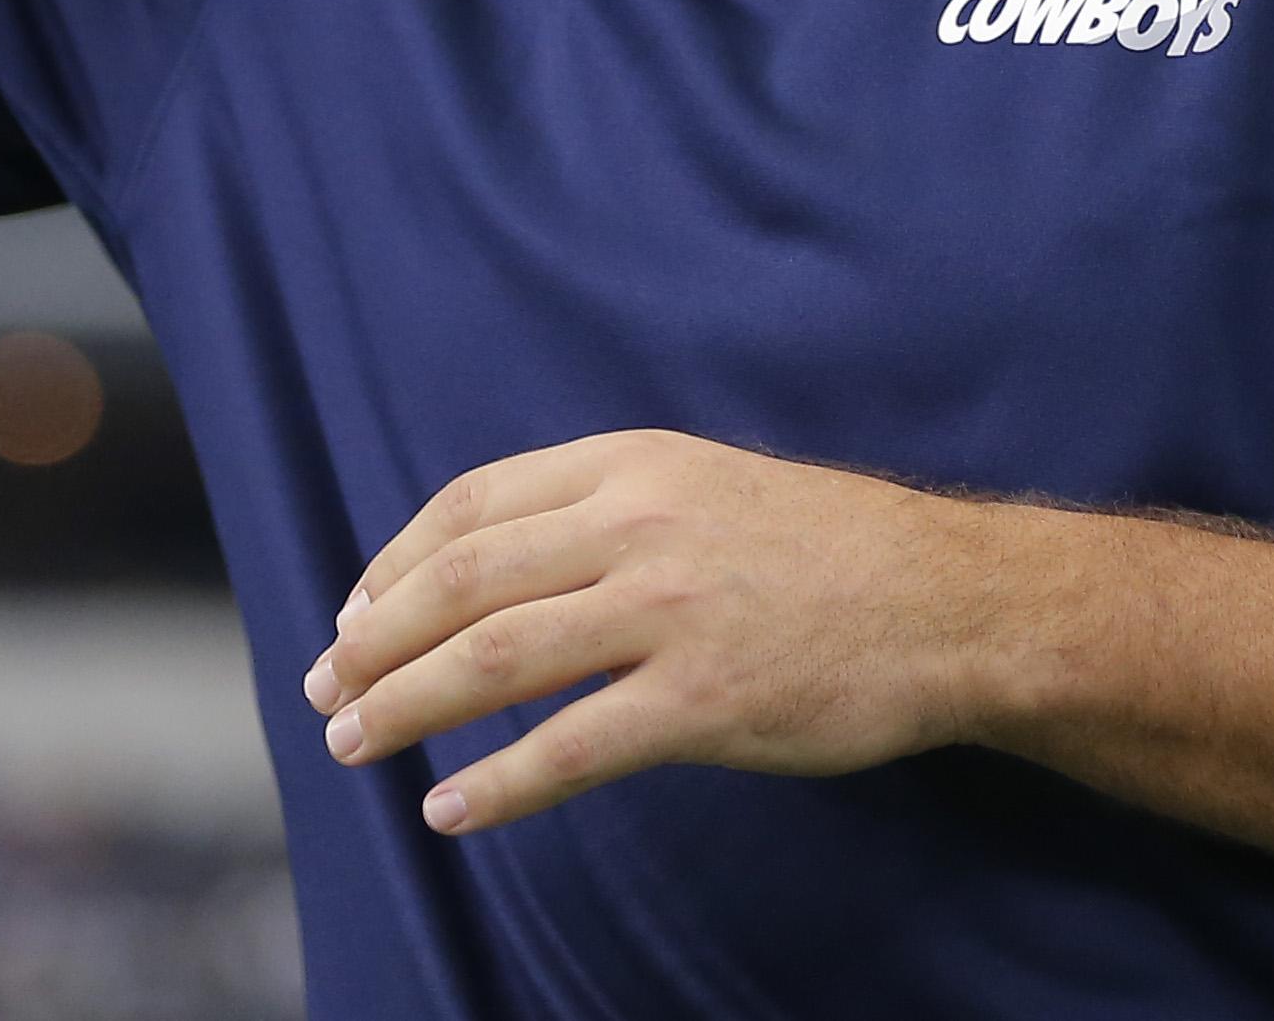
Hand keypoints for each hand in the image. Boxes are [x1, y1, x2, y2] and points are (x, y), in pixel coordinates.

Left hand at [302, 430, 993, 836]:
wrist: (949, 599)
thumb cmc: (829, 549)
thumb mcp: (709, 485)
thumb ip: (611, 511)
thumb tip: (501, 568)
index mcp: (634, 465)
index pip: (474, 504)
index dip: (396, 562)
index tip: (354, 610)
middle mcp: (640, 525)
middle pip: (463, 582)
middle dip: (375, 641)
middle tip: (324, 687)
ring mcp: (670, 613)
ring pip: (494, 661)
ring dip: (405, 707)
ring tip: (353, 743)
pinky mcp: (704, 700)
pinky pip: (569, 749)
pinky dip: (493, 786)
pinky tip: (448, 809)